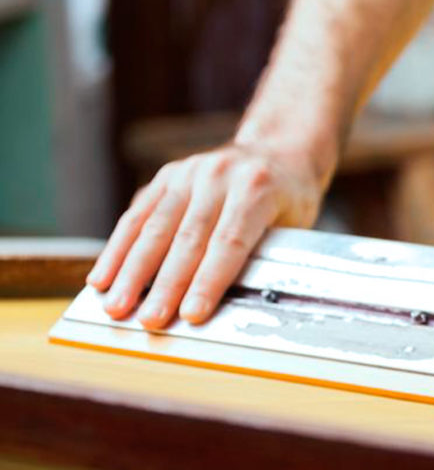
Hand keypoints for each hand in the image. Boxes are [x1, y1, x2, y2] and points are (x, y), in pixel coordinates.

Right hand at [87, 143, 324, 327]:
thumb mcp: (295, 223)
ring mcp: (189, 173)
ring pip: (154, 228)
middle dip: (166, 285)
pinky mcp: (166, 176)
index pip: (229, 242)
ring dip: (131, 272)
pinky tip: (103, 278)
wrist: (278, 149)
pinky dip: (117, 250)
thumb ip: (265, 253)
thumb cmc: (290, 197)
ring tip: (116, 307)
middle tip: (149, 321)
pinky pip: (137, 216)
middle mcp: (218, 176)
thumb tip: (232, 302)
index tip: (192, 314)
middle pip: (187, 238)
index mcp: (257, 188)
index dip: (208, 281)